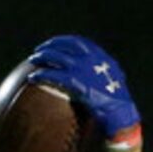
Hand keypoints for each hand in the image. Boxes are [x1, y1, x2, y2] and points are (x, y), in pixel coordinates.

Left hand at [21, 34, 139, 138]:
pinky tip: (32, 77)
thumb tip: (99, 71)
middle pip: (65, 46)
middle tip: (39, 50)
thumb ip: (103, 71)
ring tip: (32, 59)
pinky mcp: (77, 82)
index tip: (54, 43)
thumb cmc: (116, 99)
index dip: (64, 41)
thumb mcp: (113, 78)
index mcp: (99, 56)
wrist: (119, 110)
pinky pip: (54, 75)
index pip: (79, 42)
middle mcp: (91, 58)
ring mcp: (84, 69)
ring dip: (43, 56)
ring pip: (57, 57)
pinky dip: (42, 74)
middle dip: (50, 46)